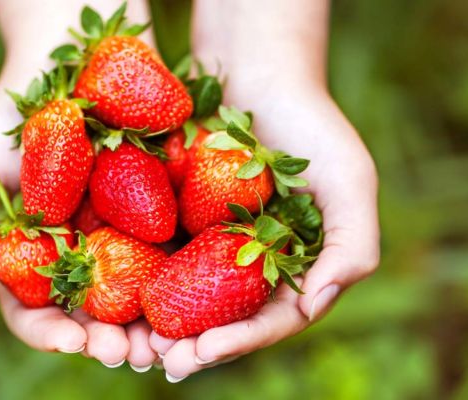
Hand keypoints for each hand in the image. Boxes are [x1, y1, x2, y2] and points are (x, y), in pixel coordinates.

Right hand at [0, 0, 159, 367]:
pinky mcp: (161, 214)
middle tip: (132, 354)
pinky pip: (178, 254)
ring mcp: (123, 237)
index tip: (76, 342)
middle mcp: (80, 257)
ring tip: (169, 344)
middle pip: (96, 318)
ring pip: (141, 298)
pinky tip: (202, 298)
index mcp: (34, 259)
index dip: (54, 335)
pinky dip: (188, 283)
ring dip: (155, 328)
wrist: (70, 60)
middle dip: (112, 342)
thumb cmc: (9, 118)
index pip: (38, 314)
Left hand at [150, 86, 379, 380]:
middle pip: (222, 319)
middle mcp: (250, 264)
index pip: (269, 319)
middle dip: (194, 346)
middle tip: (162, 361)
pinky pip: (154, 256)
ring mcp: (211, 244)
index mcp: (293, 267)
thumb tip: (313, 307)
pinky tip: (116, 296)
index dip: (239, 340)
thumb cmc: (308, 123)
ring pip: (185, 297)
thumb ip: (351, 246)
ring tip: (133, 345)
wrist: (254, 72)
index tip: (203, 351)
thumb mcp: (348, 179)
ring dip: (161, 325)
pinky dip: (137, 279)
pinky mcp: (176, 220)